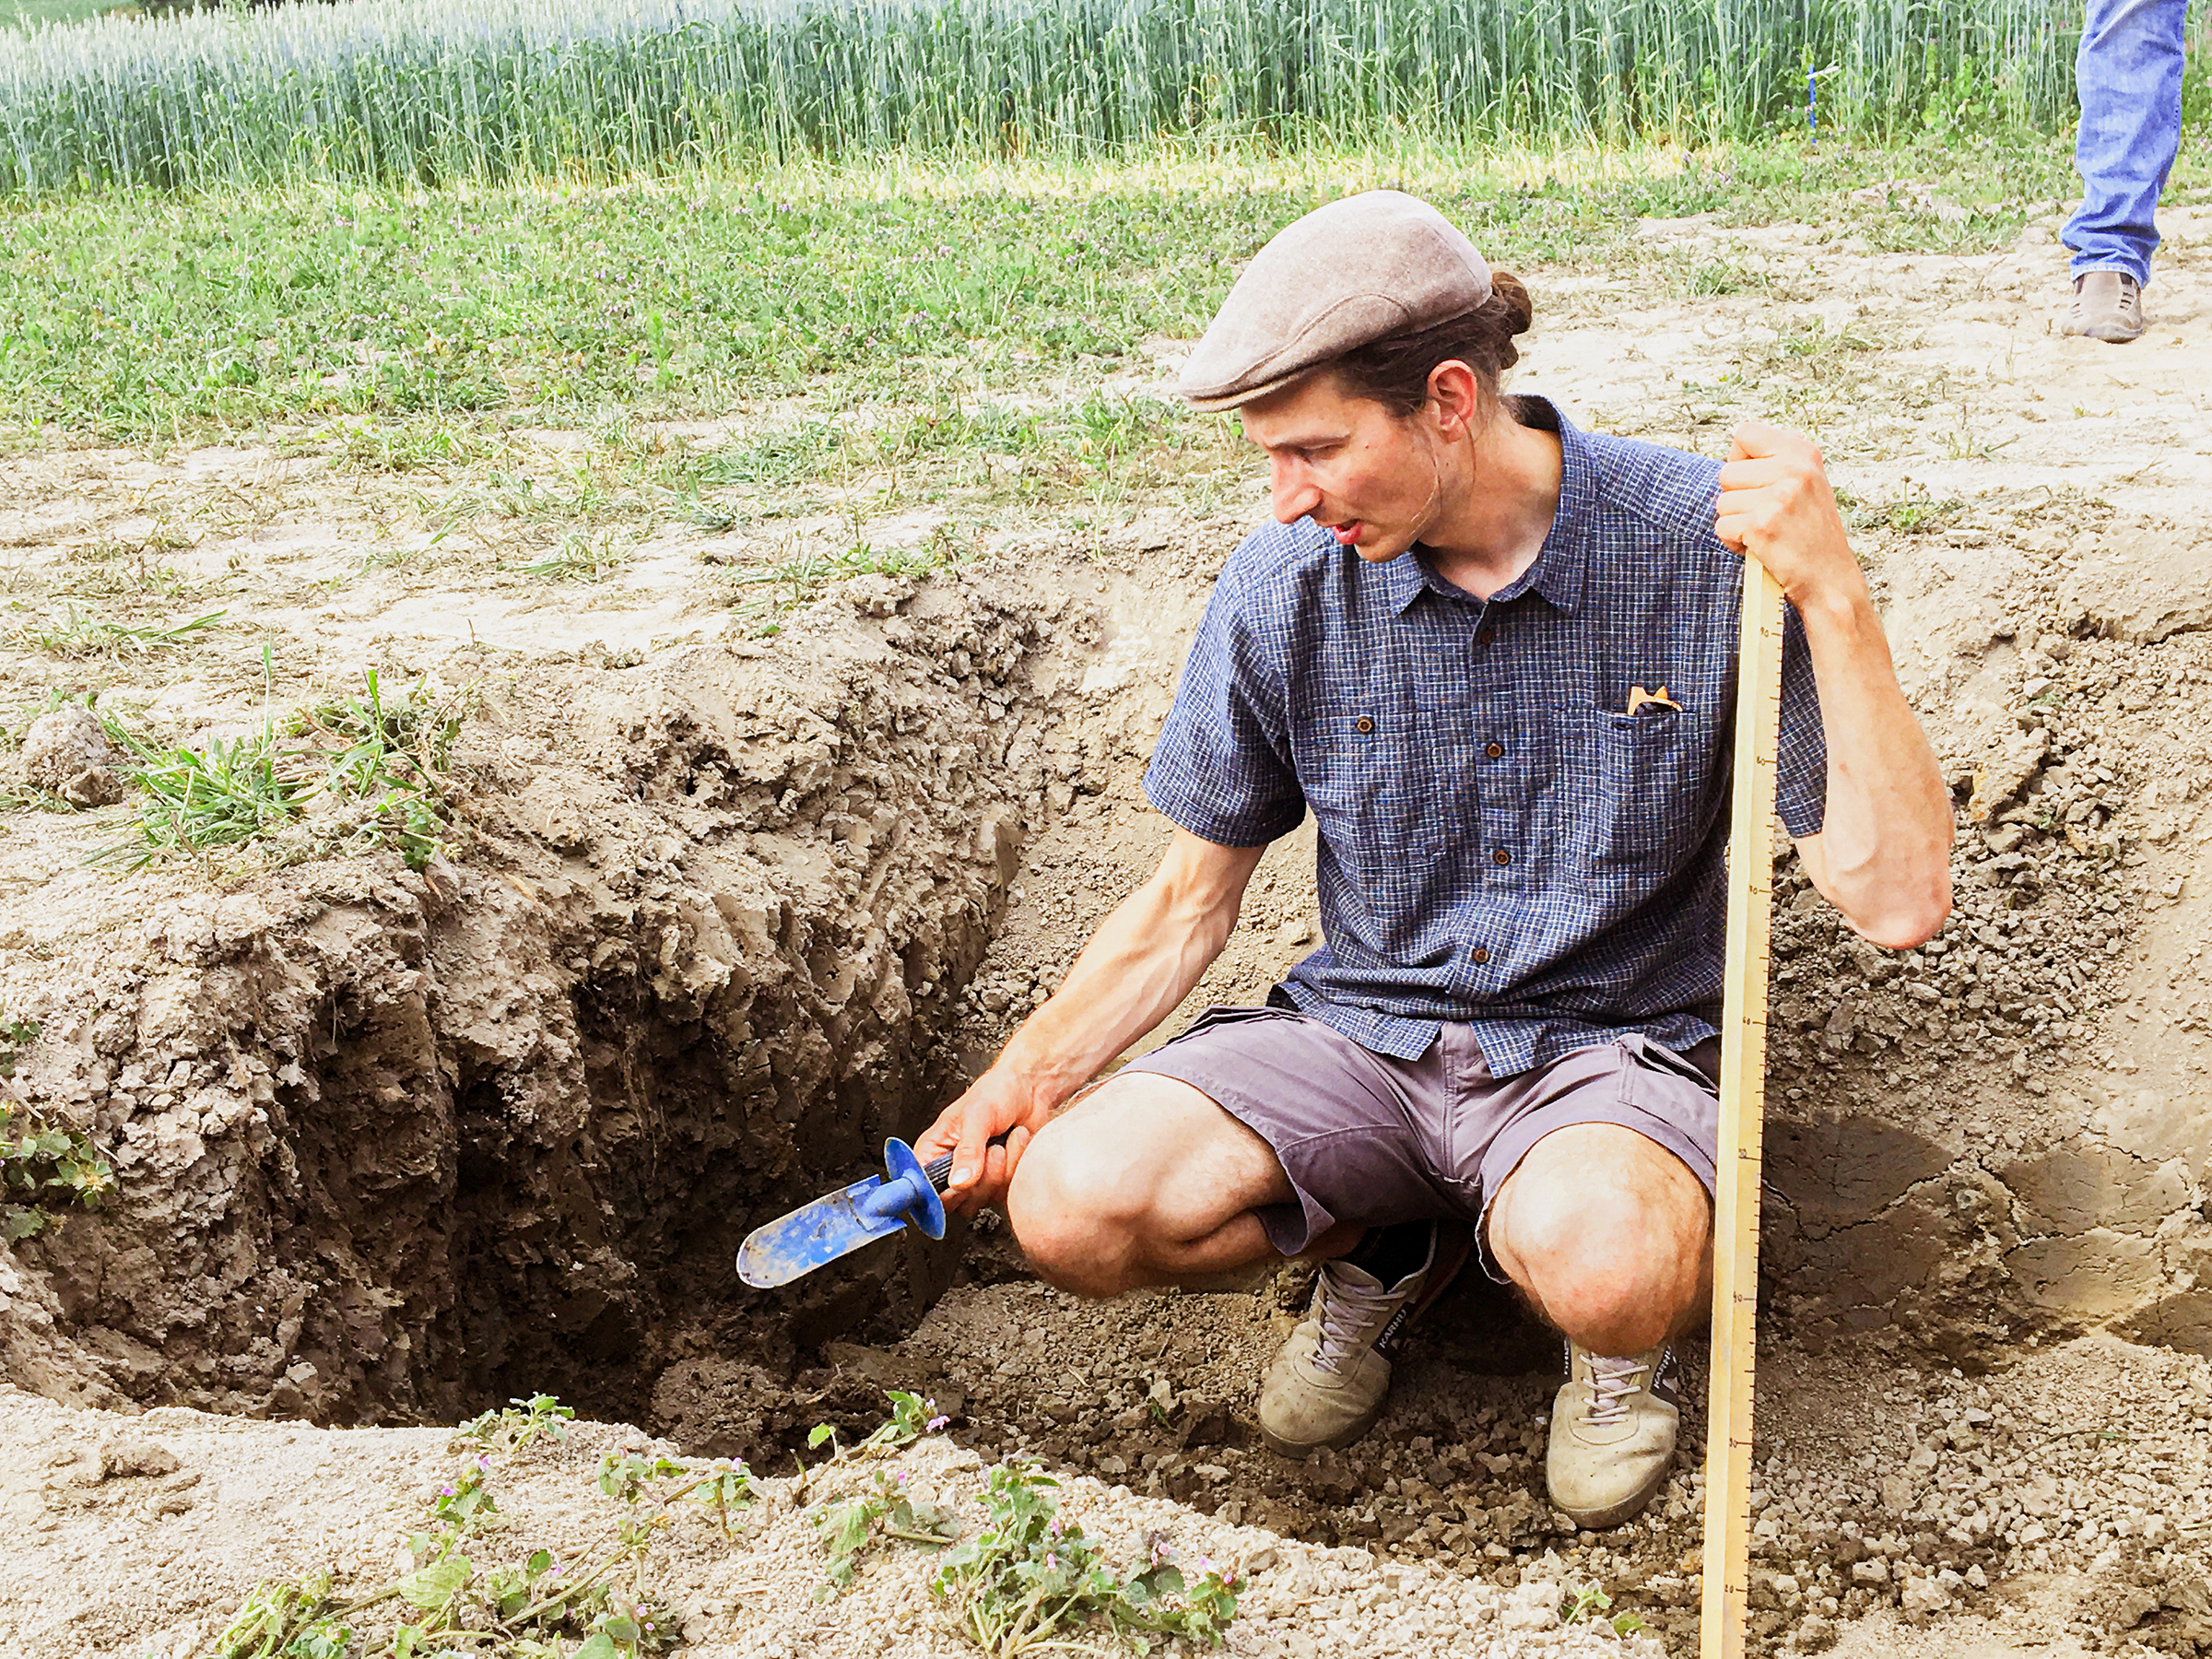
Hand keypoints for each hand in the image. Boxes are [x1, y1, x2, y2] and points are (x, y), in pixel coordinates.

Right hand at [914, 1067, 1047, 1217]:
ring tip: (1003, 1140)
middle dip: (980, 1177)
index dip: (940, 1192)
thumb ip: (968, 1150)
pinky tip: (1015, 1143)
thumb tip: (959, 1182)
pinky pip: (1006, 1190)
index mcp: (933, 1150)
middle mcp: (951, 1168)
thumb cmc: (997, 1092)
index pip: (924, 1187)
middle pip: (956, 1201)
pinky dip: (1016, 1165)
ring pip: (984, 1198)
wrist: (1030, 1088)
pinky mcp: (999, 1180)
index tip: (960, 1183)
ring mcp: (976, 1177)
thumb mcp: (977, 1116)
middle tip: (990, 1148)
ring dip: (1002, 1168)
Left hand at [1714, 422, 1863, 609]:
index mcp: (1803, 452)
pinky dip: (1734, 542)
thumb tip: (1734, 449)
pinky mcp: (1762, 524)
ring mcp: (1779, 497)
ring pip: (1722, 502)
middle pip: (1726, 473)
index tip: (1757, 481)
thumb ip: (1775, 462)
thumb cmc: (1810, 533)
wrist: (1830, 579)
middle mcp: (1793, 469)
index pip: (1745, 433)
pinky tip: (1760, 546)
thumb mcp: (1805, 483)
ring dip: (1736, 522)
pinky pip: (1722, 526)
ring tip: (1766, 532)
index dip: (1740, 459)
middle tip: (1767, 515)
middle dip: (1737, 498)